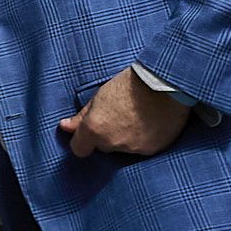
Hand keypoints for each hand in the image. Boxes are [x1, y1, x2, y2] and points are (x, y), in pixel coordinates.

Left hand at [58, 67, 192, 159]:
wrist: (165, 81)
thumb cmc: (130, 83)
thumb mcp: (100, 95)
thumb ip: (82, 116)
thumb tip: (65, 127)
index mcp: (95, 129)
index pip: (79, 149)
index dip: (84, 140)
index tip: (90, 131)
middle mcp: (112, 143)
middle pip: (104, 147)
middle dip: (108, 134)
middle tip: (120, 114)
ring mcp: (134, 148)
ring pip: (124, 147)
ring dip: (127, 136)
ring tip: (139, 115)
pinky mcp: (153, 149)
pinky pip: (143, 147)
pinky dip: (145, 138)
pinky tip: (151, 121)